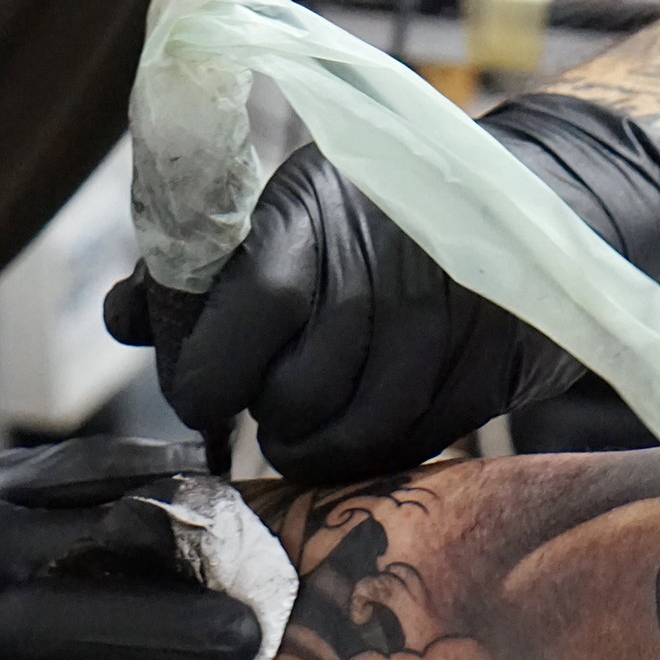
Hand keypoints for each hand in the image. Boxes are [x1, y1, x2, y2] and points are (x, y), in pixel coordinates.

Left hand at [106, 97, 659, 480]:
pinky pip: (398, 452)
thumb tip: (123, 315)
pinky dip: (365, 453)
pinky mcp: (482, 379)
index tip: (201, 381)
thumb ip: (200, 267)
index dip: (206, 370)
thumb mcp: (292, 211)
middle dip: (259, 409)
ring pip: (340, 438)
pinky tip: (359, 417)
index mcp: (315, 213)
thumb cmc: (384, 213)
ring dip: (306, 441)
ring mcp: (438, 328)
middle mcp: (379, 268)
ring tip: (305, 408)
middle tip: (260, 394)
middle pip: (289, 393)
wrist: (536, 206)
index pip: (244, 316)